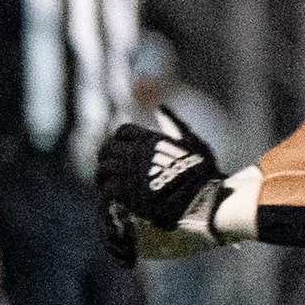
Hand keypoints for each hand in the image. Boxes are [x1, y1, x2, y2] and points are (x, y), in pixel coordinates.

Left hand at [96, 109, 228, 264]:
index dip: (118, 139)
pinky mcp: (127, 192)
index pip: (123, 132)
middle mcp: (136, 153)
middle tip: (106, 166)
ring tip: (104, 182)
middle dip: (106, 156)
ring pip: (104, 169)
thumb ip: (173, 124)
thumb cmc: (201, 170)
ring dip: (102, 175)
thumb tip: (161, 107)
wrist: (201, 196)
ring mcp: (130, 173)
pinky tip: (109, 196)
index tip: (118, 147)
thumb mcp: (190, 141)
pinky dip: (106, 191)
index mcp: (150, 139)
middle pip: (109, 149)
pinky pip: (107, 188)